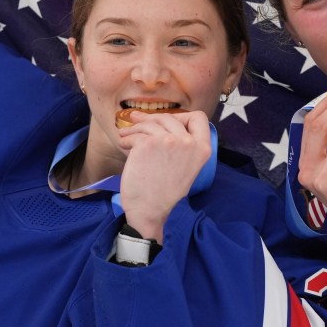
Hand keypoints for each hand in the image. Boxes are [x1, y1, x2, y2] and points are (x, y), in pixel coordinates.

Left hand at [118, 111, 212, 241]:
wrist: (150, 210)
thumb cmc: (166, 192)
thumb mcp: (188, 167)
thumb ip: (185, 146)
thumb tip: (167, 124)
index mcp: (202, 148)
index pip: (199, 118)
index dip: (183, 116)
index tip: (168, 122)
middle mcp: (188, 141)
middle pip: (170, 117)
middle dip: (151, 119)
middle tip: (138, 121)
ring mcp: (168, 140)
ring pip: (150, 123)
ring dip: (135, 127)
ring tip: (126, 134)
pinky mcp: (147, 143)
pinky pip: (135, 133)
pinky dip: (127, 137)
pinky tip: (124, 144)